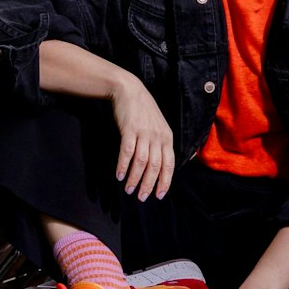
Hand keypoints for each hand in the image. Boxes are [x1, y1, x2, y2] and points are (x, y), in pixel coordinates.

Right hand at [110, 74, 174, 200]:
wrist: (129, 90)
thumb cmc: (143, 112)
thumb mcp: (159, 127)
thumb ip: (161, 145)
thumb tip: (161, 167)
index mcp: (167, 138)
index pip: (169, 165)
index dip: (164, 182)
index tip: (158, 196)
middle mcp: (158, 136)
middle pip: (155, 166)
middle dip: (149, 184)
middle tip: (142, 197)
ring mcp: (144, 132)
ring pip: (141, 162)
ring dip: (135, 178)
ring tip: (128, 190)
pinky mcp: (129, 129)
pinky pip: (127, 152)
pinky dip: (123, 165)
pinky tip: (119, 175)